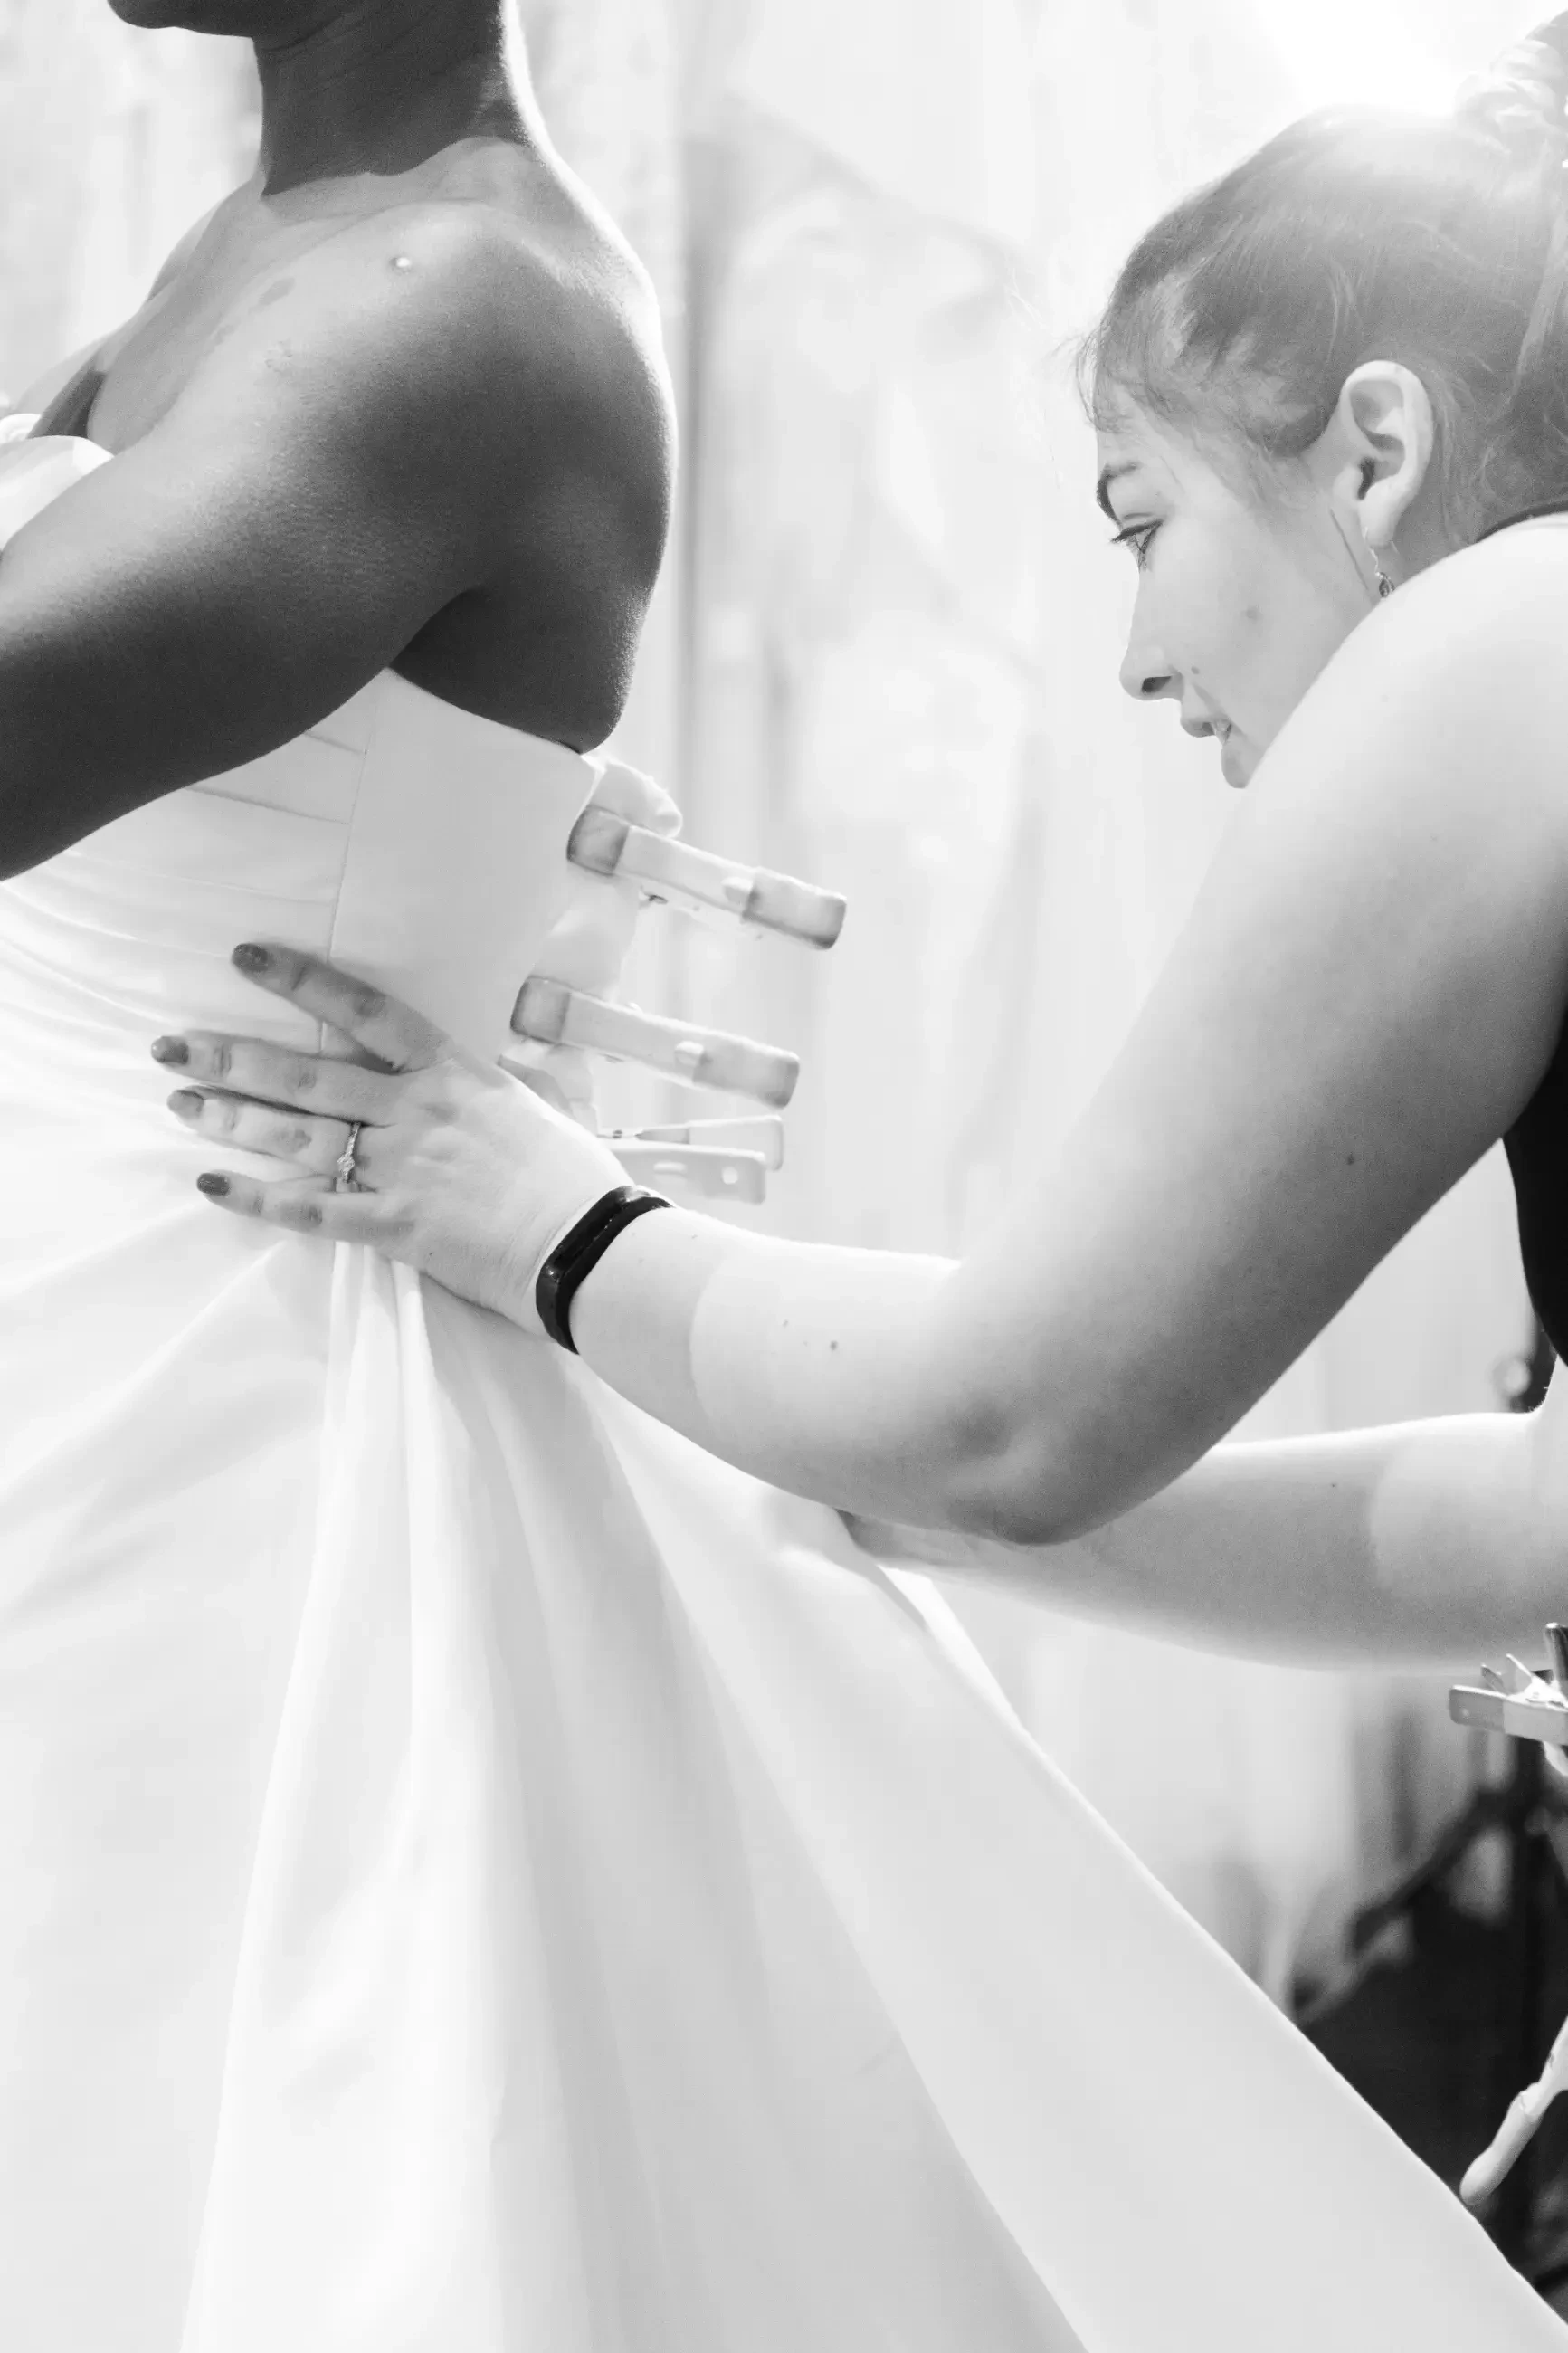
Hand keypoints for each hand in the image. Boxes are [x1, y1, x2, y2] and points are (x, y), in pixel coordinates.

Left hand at [154, 942, 627, 1334]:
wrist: (589, 1244)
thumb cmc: (576, 1177)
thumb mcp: (539, 1105)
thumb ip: (498, 1082)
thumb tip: (490, 1068)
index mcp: (453, 1072)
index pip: (366, 1011)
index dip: (302, 980)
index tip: (248, 957)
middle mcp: (416, 1111)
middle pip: (307, 1073)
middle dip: (232, 1056)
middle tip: (173, 1046)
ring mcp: (401, 1167)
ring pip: (298, 1133)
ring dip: (232, 1117)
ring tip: (180, 1103)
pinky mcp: (395, 1225)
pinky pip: (311, 1208)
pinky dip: (258, 1197)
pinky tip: (213, 1182)